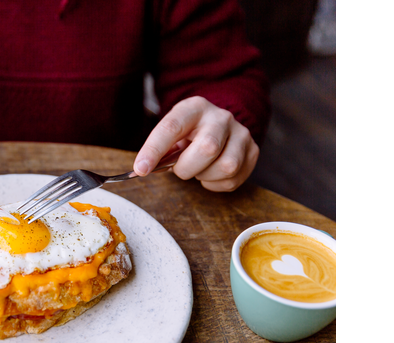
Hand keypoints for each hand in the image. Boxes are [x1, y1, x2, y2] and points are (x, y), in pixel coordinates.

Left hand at [133, 96, 258, 191]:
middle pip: (207, 148)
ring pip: (226, 166)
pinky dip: (215, 183)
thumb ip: (158, 150)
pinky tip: (210, 173)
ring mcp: (241, 133)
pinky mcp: (252, 151)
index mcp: (194, 108)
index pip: (172, 127)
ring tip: (198, 168)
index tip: (141, 169)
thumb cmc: (189, 133)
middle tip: (180, 168)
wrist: (218, 125)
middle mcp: (221, 117)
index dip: (154, 150)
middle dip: (187, 168)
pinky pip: (233, 179)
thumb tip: (143, 169)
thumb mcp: (171, 133)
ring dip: (204, 176)